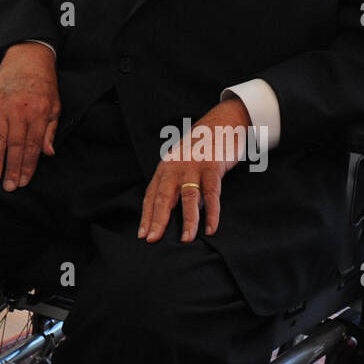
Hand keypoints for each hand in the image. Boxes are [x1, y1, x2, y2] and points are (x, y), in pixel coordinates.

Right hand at [0, 42, 59, 192]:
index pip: (33, 146)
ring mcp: (3, 107)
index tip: (24, 181)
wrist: (27, 60)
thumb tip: (48, 154)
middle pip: (16, 146)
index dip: (28, 165)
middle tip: (9, 187)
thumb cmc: (43, 86)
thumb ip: (51, 130)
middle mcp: (20, 112)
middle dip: (12, 168)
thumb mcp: (55, 106)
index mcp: (39, 114)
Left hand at [138, 99, 251, 242]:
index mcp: (165, 168)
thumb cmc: (199, 147)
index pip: (152, 195)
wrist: (220, 122)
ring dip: (187, 221)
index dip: (147, 215)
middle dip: (158, 219)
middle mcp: (175, 167)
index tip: (142, 235)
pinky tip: (211, 228)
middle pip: (164, 196)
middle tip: (153, 240)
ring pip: (188, 197)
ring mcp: (194, 167)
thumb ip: (176, 184)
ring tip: (186, 240)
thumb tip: (172, 210)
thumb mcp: (181, 162)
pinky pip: (212, 193)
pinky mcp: (213, 167)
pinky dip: (212, 212)